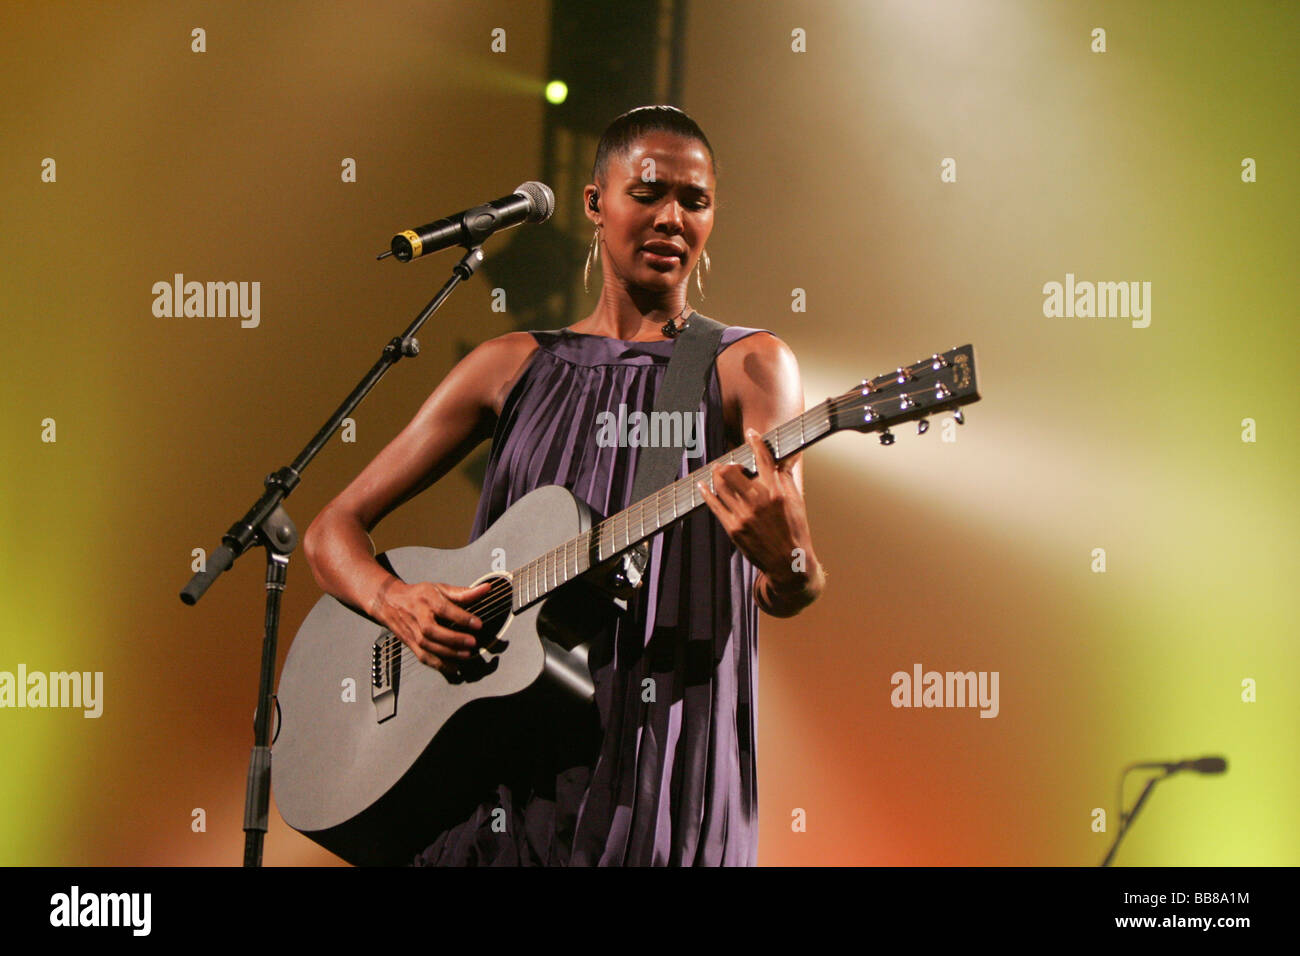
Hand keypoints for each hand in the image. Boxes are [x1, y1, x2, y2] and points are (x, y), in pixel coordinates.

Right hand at [371, 578, 490, 675]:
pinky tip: (453, 667)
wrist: (390, 602)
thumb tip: (486, 589)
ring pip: (427, 646)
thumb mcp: (440, 589)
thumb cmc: (418, 595)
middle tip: (472, 642)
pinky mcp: (410, 644)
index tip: (478, 624)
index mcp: (427, 599)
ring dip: (448, 653)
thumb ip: (463, 592)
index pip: (444, 609)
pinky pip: (423, 656)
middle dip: (453, 638)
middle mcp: (418, 616)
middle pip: (432, 630)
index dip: (461, 617)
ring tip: (466, 655)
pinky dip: (438, 664)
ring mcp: (412, 631)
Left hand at [696, 427, 816, 590]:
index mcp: (777, 492)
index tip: (751, 434)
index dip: (755, 442)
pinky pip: (714, 505)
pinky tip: (703, 486)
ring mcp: (744, 515)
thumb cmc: (795, 531)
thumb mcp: (797, 501)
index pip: (764, 460)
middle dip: (730, 464)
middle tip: (731, 464)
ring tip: (718, 471)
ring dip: (717, 474)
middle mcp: (759, 501)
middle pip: (734, 470)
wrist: (788, 563)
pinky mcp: (733, 529)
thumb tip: (782, 458)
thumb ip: (786, 477)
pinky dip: (706, 492)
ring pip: (721, 485)